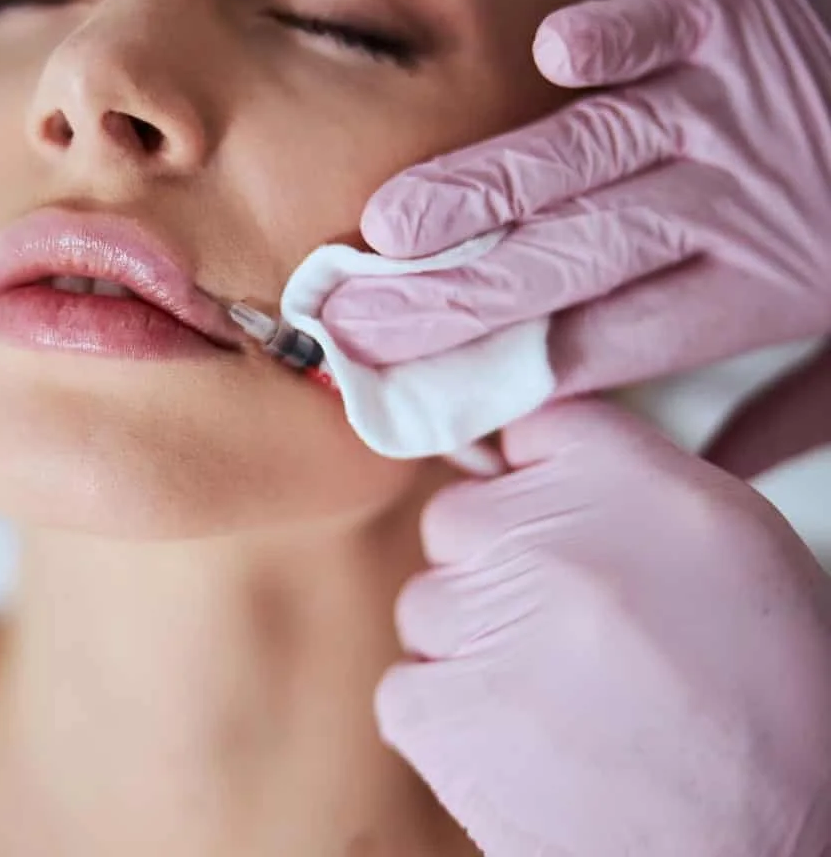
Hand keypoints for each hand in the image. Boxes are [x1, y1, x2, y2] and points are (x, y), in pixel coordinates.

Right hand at [324, 0, 830, 396]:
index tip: (412, 393)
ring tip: (392, 230)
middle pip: (567, 263)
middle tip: (358, 326)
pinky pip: (663, 33)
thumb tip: (709, 479)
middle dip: (451, 299)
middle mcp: (724, 206)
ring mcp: (726, 109)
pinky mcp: (739, 18)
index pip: (596, 343)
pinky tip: (552, 58)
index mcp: (749, 290)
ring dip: (489, 193)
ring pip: (586, 159)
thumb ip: (784, 414)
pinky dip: (614, 44)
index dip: (498, 369)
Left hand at [377, 400, 830, 856]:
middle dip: (494, 567)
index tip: (540, 518)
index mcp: (637, 485)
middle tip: (565, 636)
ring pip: (428, 604)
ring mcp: (485, 621)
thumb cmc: (766, 713)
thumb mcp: (734, 555)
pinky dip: (448, 718)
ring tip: (561, 706)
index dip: (528, 480)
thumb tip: (534, 452)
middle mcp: (552, 538)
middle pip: (458, 515)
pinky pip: (406, 687)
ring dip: (474, 648)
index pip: (529, 427)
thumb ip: (631, 488)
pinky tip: (523, 747)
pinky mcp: (435, 708)